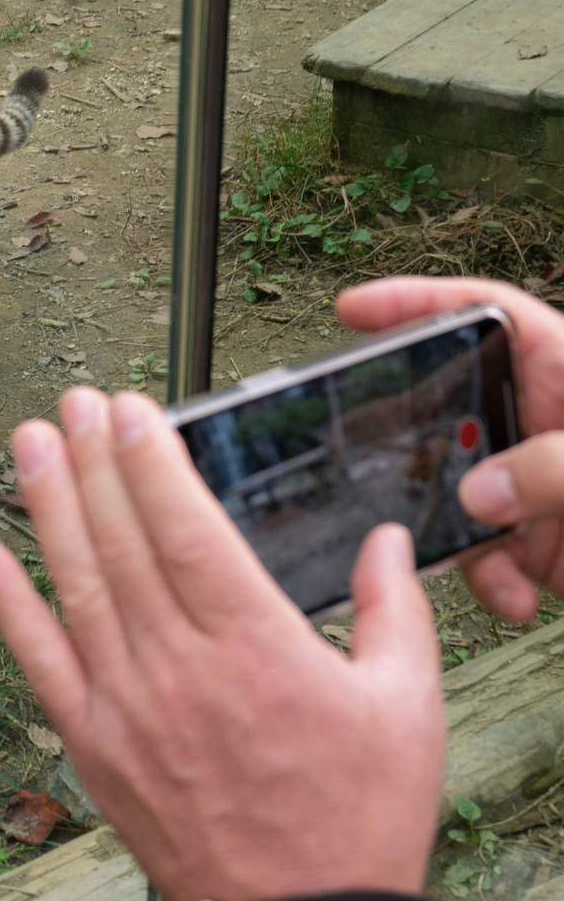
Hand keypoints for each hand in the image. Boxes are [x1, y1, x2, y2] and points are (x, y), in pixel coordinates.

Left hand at [0, 389, 445, 900]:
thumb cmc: (350, 819)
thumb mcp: (405, 706)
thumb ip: (391, 611)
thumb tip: (387, 542)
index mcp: (257, 647)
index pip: (188, 529)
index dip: (151, 461)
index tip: (129, 410)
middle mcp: (179, 667)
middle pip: (122, 542)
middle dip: (94, 461)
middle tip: (73, 403)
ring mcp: (126, 705)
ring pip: (75, 585)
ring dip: (46, 507)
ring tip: (28, 444)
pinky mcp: (92, 744)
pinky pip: (38, 661)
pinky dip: (4, 605)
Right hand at [339, 276, 563, 620]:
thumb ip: (553, 468)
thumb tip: (479, 491)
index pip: (488, 315)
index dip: (421, 303)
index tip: (357, 309)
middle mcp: (552, 425)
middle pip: (456, 413)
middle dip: (419, 447)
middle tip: (379, 463)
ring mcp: (547, 485)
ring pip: (463, 496)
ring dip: (456, 534)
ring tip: (467, 555)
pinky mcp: (551, 541)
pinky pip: (491, 554)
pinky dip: (492, 580)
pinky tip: (513, 597)